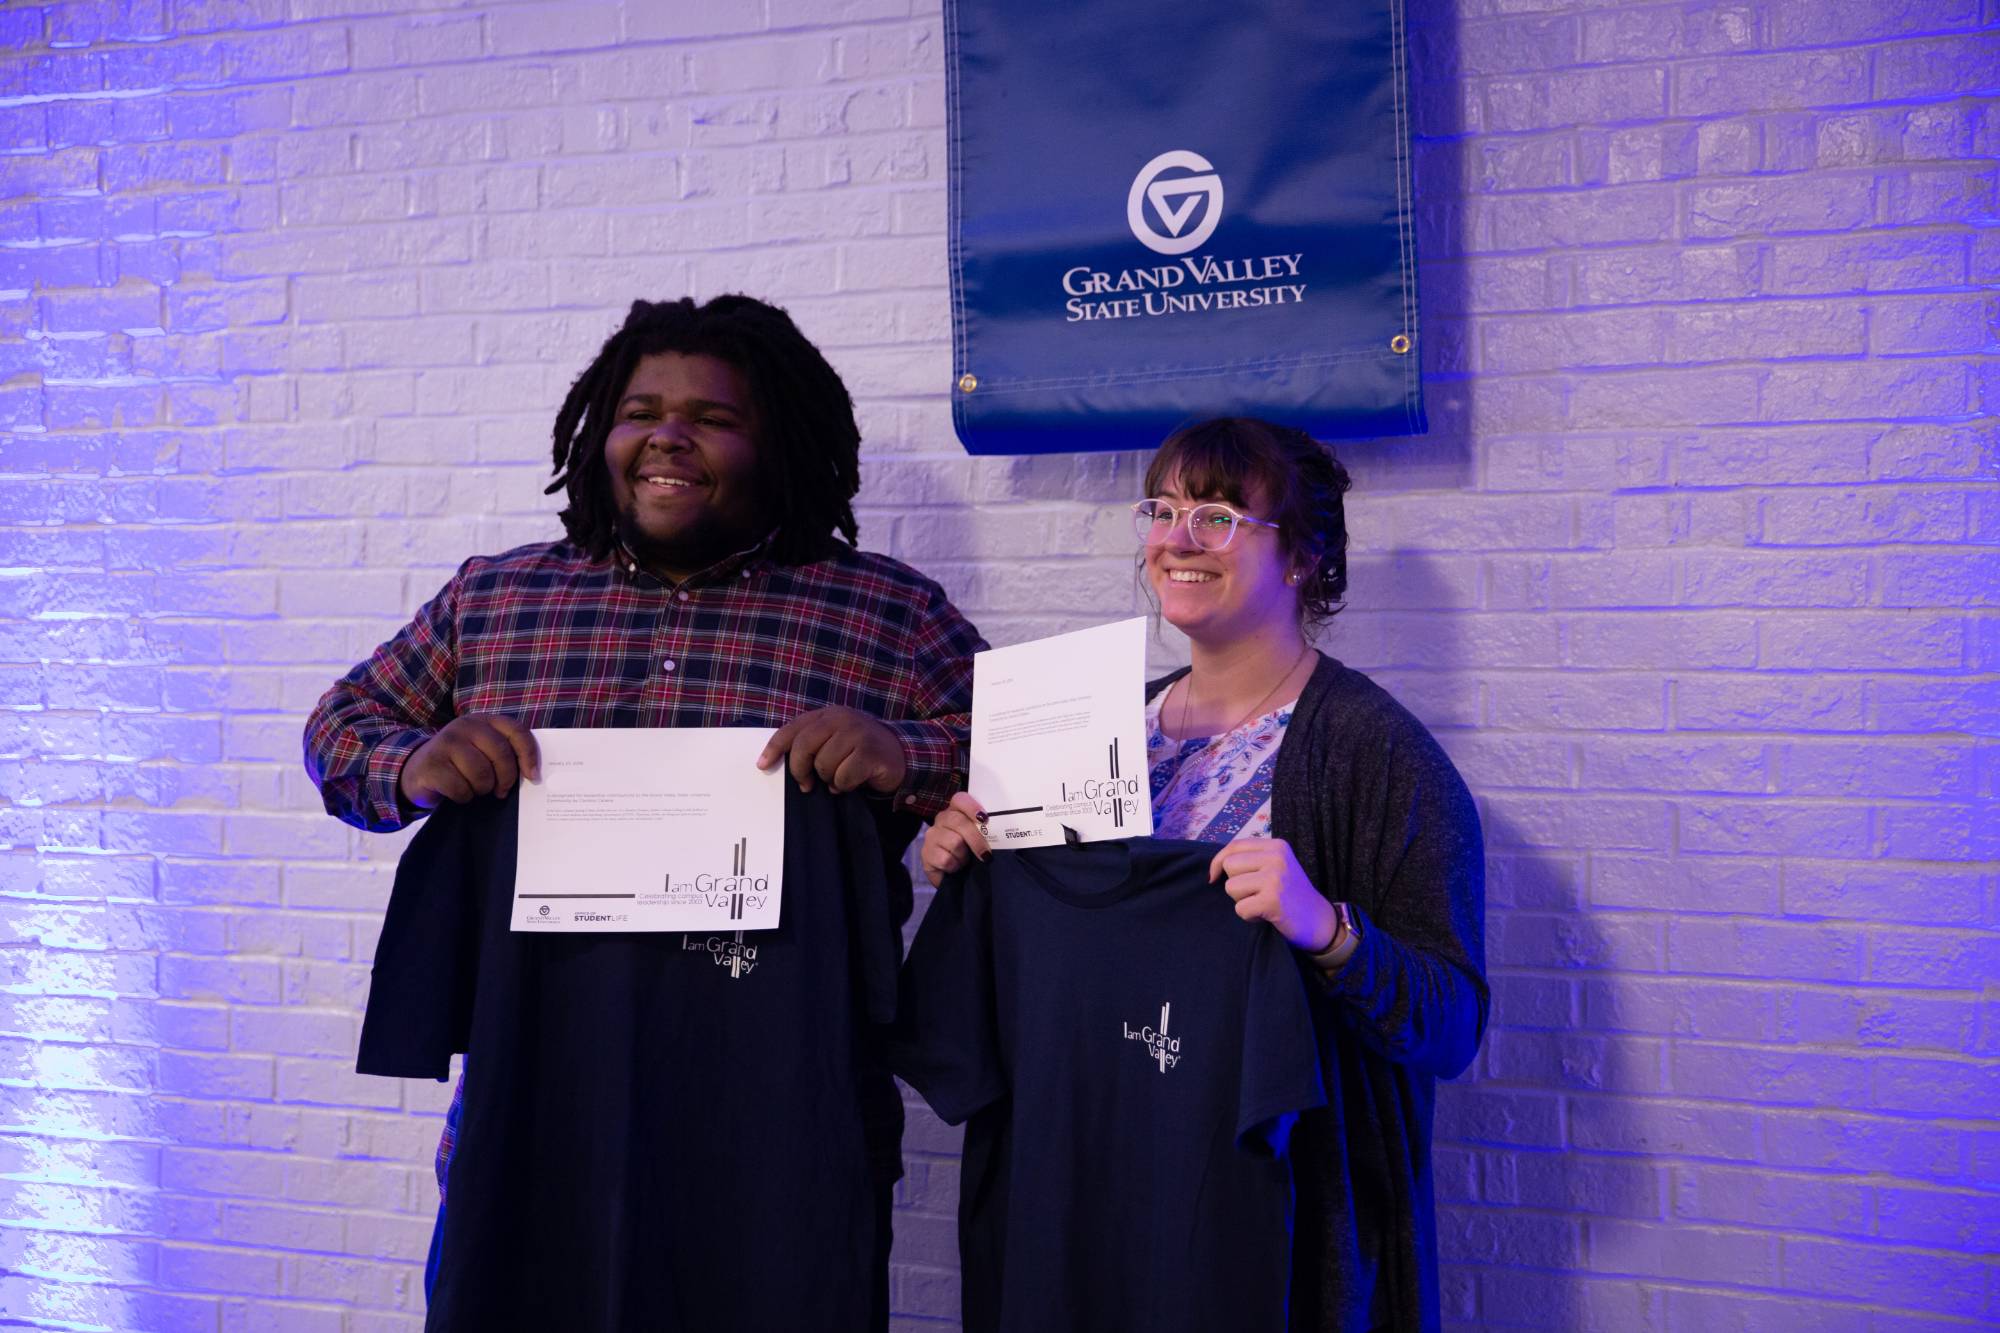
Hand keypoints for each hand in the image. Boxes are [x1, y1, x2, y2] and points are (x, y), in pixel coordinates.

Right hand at [398, 715, 539, 809]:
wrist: (416, 770)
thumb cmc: (460, 764)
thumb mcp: (482, 750)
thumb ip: (504, 753)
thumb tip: (533, 775)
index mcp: (484, 721)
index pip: (517, 731)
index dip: (529, 755)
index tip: (533, 776)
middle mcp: (465, 726)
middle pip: (501, 754)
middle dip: (505, 779)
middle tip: (500, 791)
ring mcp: (446, 743)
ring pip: (481, 774)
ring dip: (481, 789)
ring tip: (474, 788)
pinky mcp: (432, 764)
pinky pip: (460, 788)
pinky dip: (463, 797)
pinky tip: (456, 792)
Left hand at [757, 706, 908, 794]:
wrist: (901, 754)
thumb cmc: (860, 751)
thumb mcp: (834, 740)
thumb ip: (811, 744)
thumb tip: (777, 763)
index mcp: (828, 715)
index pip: (793, 729)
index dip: (774, 747)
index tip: (762, 765)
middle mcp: (841, 719)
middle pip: (804, 747)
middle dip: (800, 770)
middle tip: (806, 785)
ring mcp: (857, 733)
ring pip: (824, 765)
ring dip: (830, 779)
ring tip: (841, 777)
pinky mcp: (870, 752)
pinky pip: (843, 777)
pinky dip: (845, 785)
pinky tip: (854, 781)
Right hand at [919, 792, 989, 887]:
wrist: (955, 876)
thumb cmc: (970, 853)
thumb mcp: (981, 839)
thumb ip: (987, 831)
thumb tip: (1003, 831)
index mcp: (956, 811)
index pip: (960, 799)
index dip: (972, 807)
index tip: (984, 819)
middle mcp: (942, 819)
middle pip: (958, 822)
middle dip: (976, 840)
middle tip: (986, 854)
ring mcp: (932, 835)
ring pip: (954, 842)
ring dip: (963, 856)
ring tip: (963, 860)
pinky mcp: (926, 853)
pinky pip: (945, 859)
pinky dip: (954, 866)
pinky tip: (953, 867)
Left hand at [1209, 837, 1336, 952]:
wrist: (1320, 921)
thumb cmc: (1291, 895)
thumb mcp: (1276, 867)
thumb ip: (1252, 860)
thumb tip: (1214, 867)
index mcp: (1277, 846)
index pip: (1234, 846)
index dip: (1218, 862)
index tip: (1214, 877)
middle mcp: (1276, 857)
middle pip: (1229, 866)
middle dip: (1236, 884)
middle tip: (1257, 893)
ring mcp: (1275, 878)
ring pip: (1231, 887)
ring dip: (1242, 901)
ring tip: (1263, 903)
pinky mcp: (1272, 900)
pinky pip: (1240, 908)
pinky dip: (1249, 916)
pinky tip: (1266, 915)